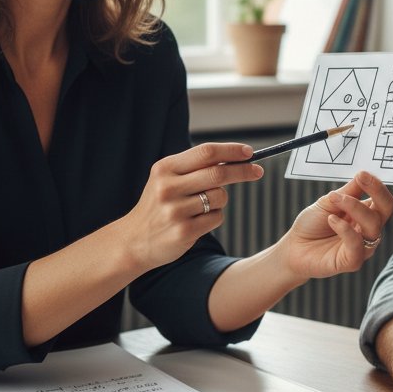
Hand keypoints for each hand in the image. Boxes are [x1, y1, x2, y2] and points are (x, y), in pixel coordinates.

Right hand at [120, 142, 262, 274]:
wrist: (134, 240)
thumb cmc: (159, 204)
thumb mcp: (168, 179)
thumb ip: (196, 167)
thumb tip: (237, 158)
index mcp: (165, 168)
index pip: (206, 152)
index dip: (232, 151)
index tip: (250, 152)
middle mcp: (168, 187)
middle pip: (218, 173)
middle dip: (243, 171)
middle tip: (258, 171)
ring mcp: (175, 211)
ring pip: (220, 197)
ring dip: (221, 200)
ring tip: (204, 206)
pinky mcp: (183, 232)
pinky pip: (216, 218)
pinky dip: (215, 217)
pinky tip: (197, 221)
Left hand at [280, 171, 392, 279]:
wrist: (294, 248)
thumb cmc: (312, 225)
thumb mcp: (328, 202)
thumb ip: (348, 192)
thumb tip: (363, 174)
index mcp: (365, 214)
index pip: (382, 199)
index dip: (377, 185)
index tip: (362, 174)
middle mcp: (368, 230)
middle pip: (386, 210)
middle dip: (377, 191)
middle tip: (361, 178)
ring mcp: (363, 246)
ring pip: (373, 225)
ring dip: (354, 207)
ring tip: (334, 199)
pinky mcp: (352, 261)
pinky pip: (356, 245)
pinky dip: (345, 229)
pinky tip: (331, 219)